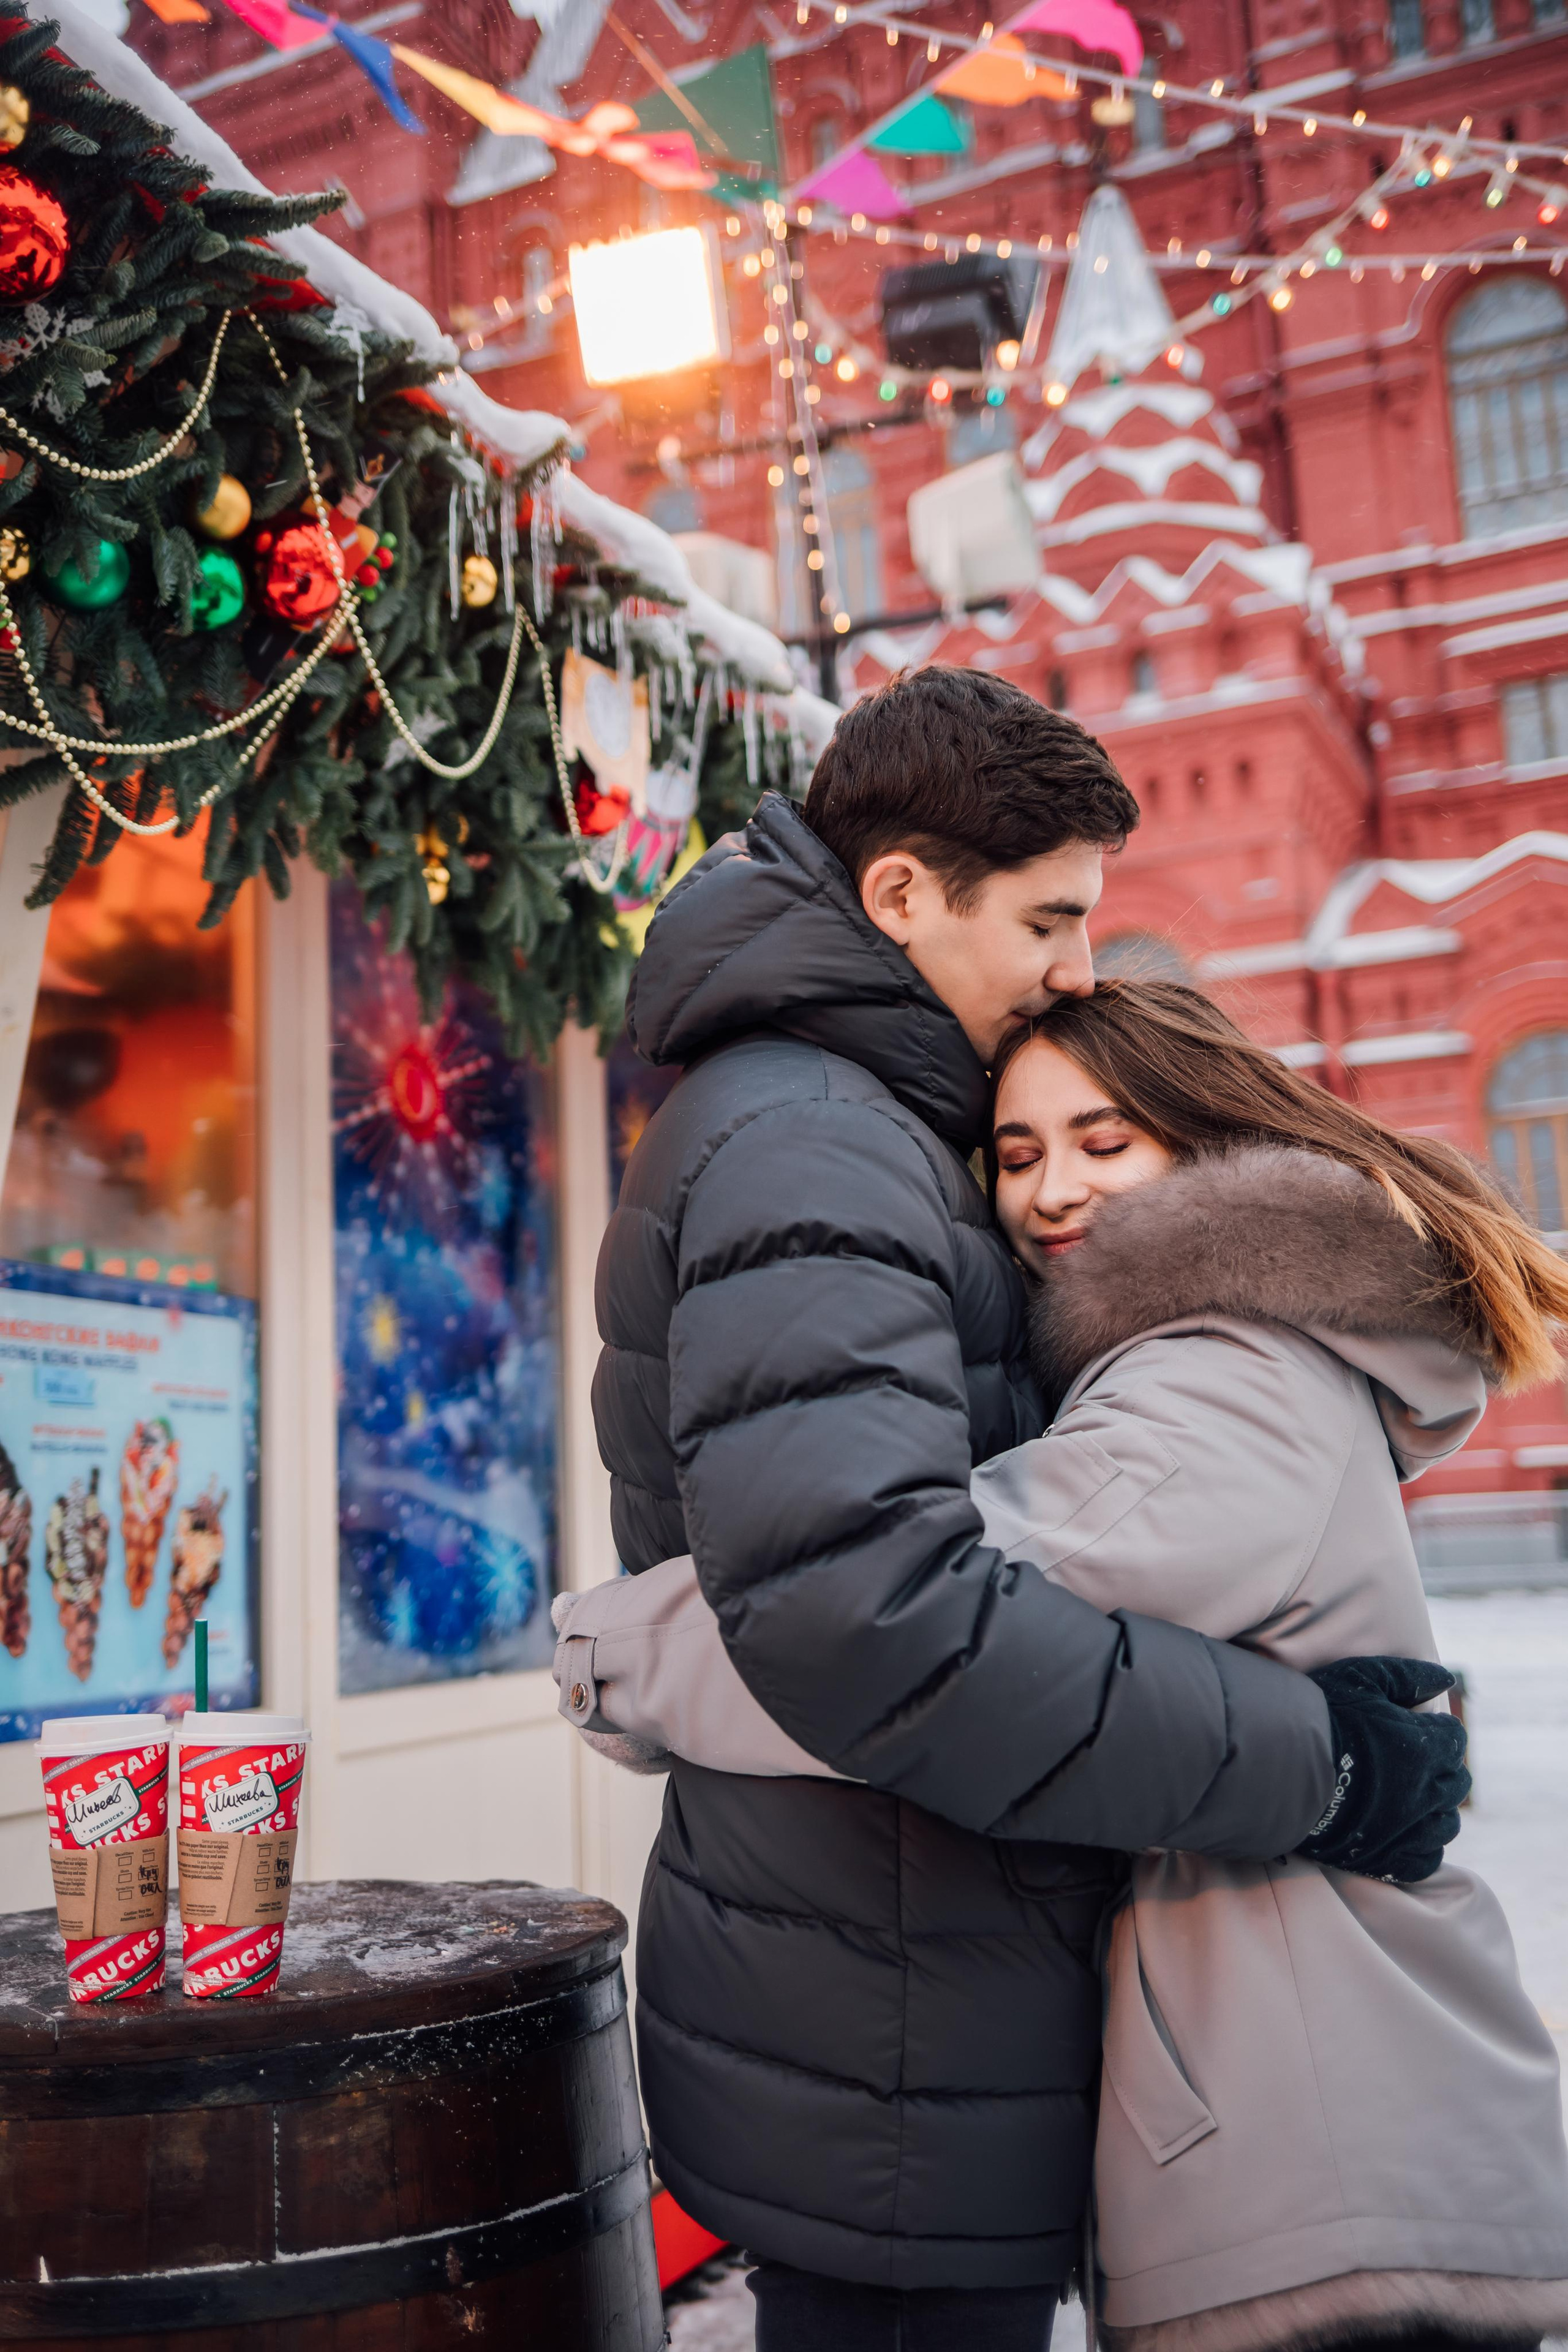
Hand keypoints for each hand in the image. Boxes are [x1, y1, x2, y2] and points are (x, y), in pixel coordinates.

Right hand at [1295, 1656, 1469, 1882]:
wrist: (1282, 1770)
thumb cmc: (1321, 1716)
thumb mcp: (1362, 1677)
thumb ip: (1407, 1675)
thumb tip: (1444, 1679)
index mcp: (1427, 1746)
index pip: (1455, 1738)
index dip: (1437, 1731)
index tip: (1417, 1729)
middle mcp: (1427, 1790)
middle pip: (1456, 1782)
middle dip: (1442, 1769)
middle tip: (1413, 1762)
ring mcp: (1411, 1829)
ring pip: (1446, 1824)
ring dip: (1435, 1810)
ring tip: (1412, 1800)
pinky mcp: (1389, 1858)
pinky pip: (1426, 1860)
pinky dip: (1422, 1848)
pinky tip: (1404, 1834)